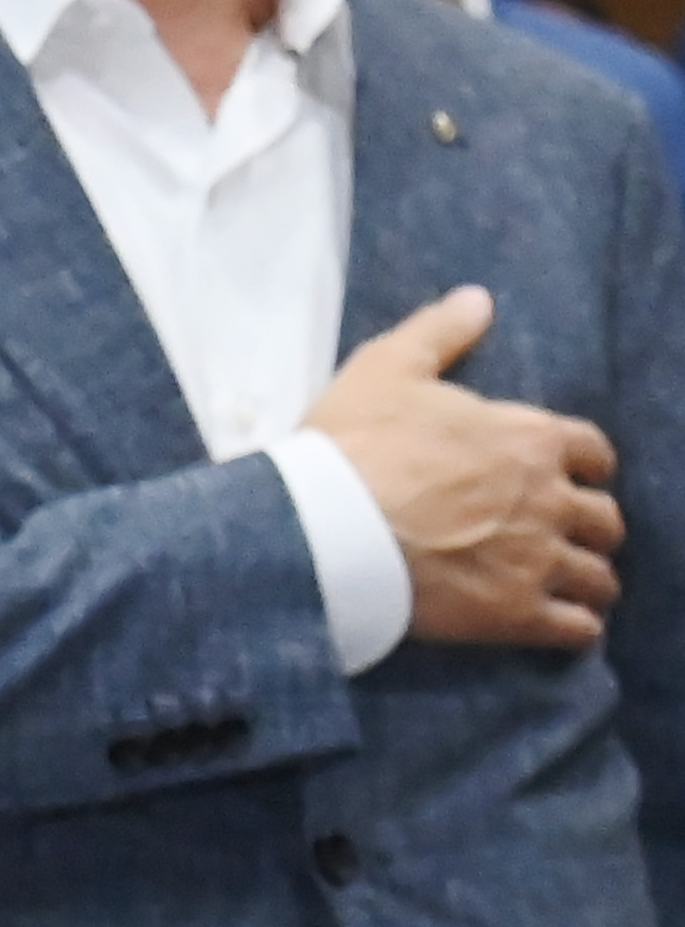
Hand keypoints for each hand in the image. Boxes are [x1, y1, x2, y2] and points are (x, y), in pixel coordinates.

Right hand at [307, 285, 618, 649]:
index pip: (594, 452)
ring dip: (589, 580)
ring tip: (570, 586)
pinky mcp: (516, 614)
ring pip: (598, 577)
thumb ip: (440, 332)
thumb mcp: (387, 368)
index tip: (567, 476)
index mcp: (530, 439)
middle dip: (590, 526)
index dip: (583, 465)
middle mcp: (550, 500)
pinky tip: (563, 626)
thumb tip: (478, 298)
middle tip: (565, 534)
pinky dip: (576, 628)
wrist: (322, 526)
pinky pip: (575, 628)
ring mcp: (537, 560)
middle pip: (604, 519)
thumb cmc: (353, 444)